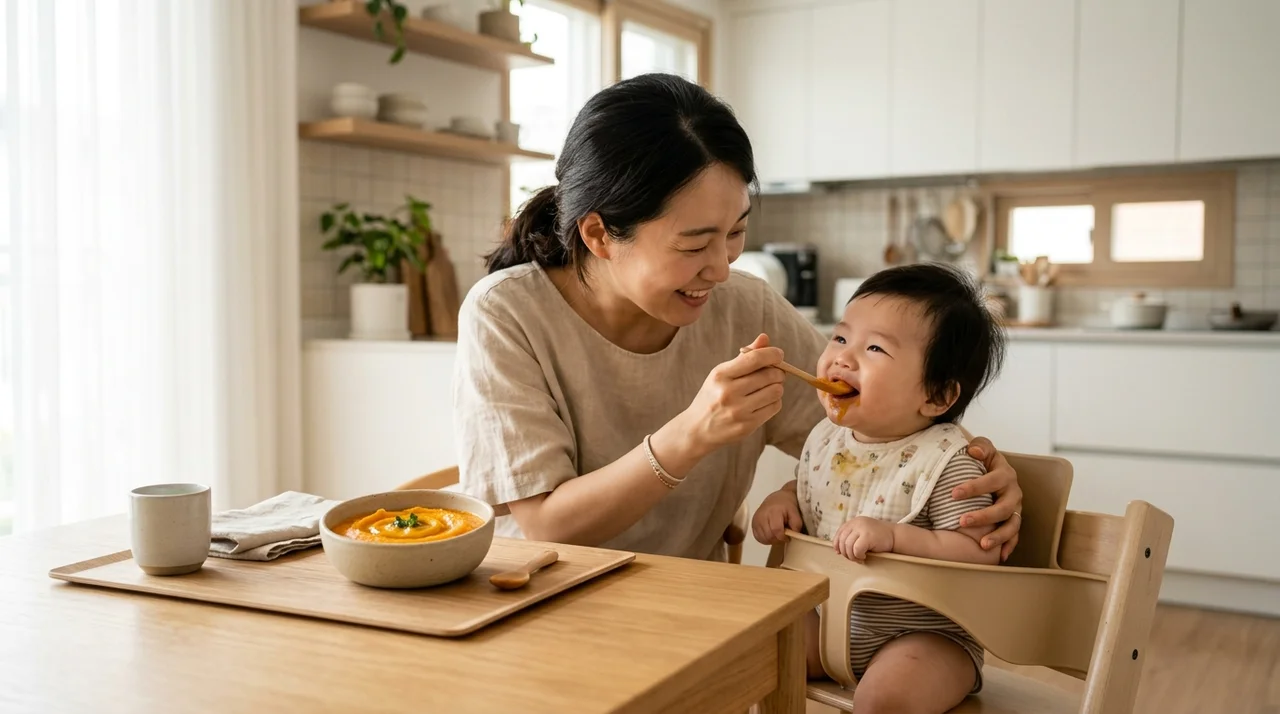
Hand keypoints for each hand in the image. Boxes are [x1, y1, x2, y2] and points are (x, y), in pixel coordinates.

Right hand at [680, 333, 785, 454]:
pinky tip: (763, 401)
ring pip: (776, 391)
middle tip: (773, 373)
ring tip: (767, 388)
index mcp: (721, 375)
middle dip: (777, 372)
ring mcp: (738, 411)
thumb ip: (745, 356)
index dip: (773, 354)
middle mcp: (728, 393)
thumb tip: (765, 338)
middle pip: (770, 375)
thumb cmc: (712, 396)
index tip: (779, 354)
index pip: (755, 358)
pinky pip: (775, 407)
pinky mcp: (747, 426)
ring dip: (777, 387)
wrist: (698, 429)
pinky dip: (774, 401)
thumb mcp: (722, 373)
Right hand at [752, 487, 803, 544]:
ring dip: (771, 540)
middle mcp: (762, 516)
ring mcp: (756, 520)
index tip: (788, 538)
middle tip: (783, 537)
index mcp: (773, 511)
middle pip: (769, 536)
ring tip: (777, 534)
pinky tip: (771, 534)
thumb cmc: (787, 506)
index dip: (783, 537)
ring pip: (763, 538)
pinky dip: (765, 539)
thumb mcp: (795, 513)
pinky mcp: (753, 523)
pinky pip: (758, 537)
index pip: (776, 530)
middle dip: (777, 540)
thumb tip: (793, 536)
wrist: (777, 498)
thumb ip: (796, 525)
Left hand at [833, 516, 894, 561]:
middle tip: (853, 558)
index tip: (839, 553)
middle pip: (842, 540)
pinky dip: (858, 556)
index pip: (839, 533)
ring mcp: (862, 529)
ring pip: (848, 546)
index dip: (837, 544)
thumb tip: (838, 550)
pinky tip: (864, 557)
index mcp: (854, 521)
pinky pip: (856, 550)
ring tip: (859, 559)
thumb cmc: (879, 537)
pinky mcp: (867, 536)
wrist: (895, 536)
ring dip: (852, 556)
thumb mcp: (862, 533)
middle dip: (845, 553)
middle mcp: (856, 523)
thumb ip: (852, 537)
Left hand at [953, 437, 1023, 560]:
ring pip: (1012, 525)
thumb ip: (979, 446)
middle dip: (984, 516)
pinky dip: (1008, 546)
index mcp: (1005, 474)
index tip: (953, 494)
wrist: (993, 470)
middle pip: (1004, 507)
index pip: (992, 481)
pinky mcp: (1014, 521)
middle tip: (962, 522)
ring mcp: (1016, 509)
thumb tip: (973, 451)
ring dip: (998, 536)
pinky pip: (1015, 537)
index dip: (974, 487)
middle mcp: (1014, 493)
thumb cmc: (983, 460)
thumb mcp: (982, 448)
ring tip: (983, 545)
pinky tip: (999, 557)